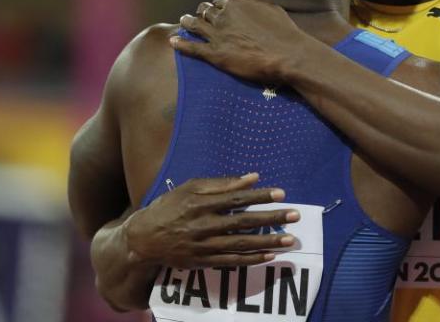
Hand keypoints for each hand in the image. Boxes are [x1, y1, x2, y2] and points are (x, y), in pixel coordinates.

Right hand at [124, 174, 299, 268]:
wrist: (144, 239)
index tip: (281, 194)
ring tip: (290, 240)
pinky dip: (251, 259)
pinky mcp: (203, 261)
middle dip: (271, 218)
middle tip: (295, 215)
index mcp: (200, 202)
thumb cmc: (170, 207)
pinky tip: (269, 255)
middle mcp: (203, 224)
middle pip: (243, 222)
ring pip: (241, 244)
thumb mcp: (190, 188)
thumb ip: (221, 183)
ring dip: (268, 242)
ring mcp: (203, 245)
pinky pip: (232, 261)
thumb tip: (253, 177)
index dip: (260, 196)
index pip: (236, 198)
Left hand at [171, 0, 306, 82]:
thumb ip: (255, 4)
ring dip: (187, 22)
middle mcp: (223, 16)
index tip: (217, 8)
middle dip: (202, 12)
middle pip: (205, 10)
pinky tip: (173, 42)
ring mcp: (217, 35)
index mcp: (237, 3)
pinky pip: (193, 47)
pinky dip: (181, 44)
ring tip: (183, 22)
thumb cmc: (285, 32)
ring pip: (195, 25)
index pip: (220, 0)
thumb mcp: (271, 9)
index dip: (218, 4)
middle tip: (199, 15)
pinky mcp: (215, 54)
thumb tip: (249, 2)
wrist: (287, 54)